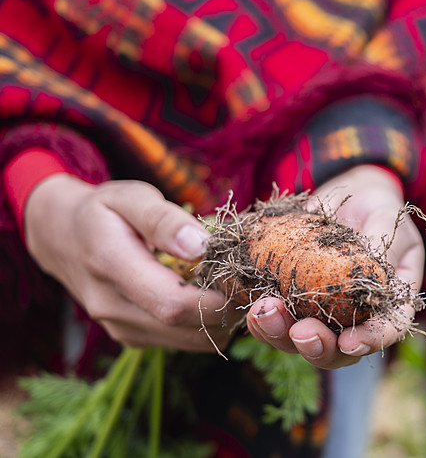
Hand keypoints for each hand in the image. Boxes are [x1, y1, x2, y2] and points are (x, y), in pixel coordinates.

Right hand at [25, 175, 238, 351]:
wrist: (61, 237)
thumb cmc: (104, 210)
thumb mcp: (132, 197)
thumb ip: (165, 220)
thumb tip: (201, 247)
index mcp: (111, 266)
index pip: (172, 303)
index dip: (217, 299)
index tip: (246, 279)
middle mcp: (111, 307)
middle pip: (185, 328)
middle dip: (228, 309)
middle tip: (251, 281)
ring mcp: (120, 328)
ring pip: (189, 341)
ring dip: (221, 320)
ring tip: (234, 286)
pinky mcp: (132, 338)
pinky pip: (181, 341)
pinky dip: (206, 325)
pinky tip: (212, 296)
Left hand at [245, 165, 424, 368]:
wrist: (347, 195)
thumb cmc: (376, 206)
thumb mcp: (386, 216)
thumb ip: (382, 241)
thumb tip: (373, 268)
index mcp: (388, 303)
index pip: (386, 331)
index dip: (370, 341)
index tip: (350, 342)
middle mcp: (355, 318)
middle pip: (339, 350)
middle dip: (318, 347)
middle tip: (301, 333)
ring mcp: (322, 314)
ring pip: (301, 340)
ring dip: (281, 334)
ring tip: (264, 313)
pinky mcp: (292, 301)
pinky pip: (277, 319)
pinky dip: (262, 318)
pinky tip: (251, 306)